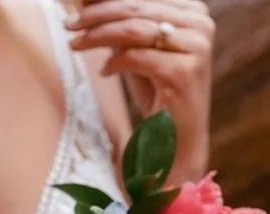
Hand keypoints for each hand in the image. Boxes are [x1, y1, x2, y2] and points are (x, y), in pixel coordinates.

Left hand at [66, 0, 214, 182]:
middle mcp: (200, 24)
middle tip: (69, 23)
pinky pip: (137, 57)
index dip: (107, 2)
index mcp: (193, 13)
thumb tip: (90, 4)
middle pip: (137, 9)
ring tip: (75, 44)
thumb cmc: (159, 98)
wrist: (178, 144)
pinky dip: (115, 63)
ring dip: (98, 35)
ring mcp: (195, 47)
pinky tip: (105, 72)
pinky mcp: (183, 71)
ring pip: (134, 30)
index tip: (78, 7)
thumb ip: (124, 29)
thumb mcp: (141, 54)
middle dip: (97, 14)